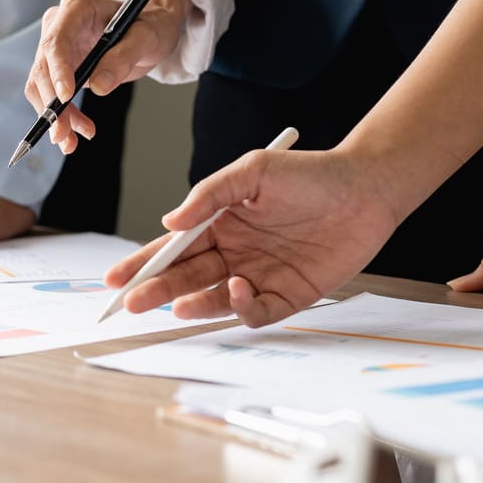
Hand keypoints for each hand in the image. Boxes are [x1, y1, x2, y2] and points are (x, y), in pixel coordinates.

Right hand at [23, 0, 188, 154]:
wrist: (150, 30)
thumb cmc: (151, 24)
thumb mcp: (148, 37)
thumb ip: (124, 57)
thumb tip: (99, 86)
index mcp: (77, 8)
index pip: (57, 40)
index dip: (57, 69)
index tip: (66, 97)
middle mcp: (59, 25)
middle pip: (43, 67)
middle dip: (52, 103)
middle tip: (63, 132)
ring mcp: (57, 48)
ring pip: (41, 86)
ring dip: (54, 116)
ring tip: (71, 140)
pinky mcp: (60, 68)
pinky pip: (51, 95)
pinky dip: (60, 117)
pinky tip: (75, 131)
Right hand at [102, 148, 401, 326]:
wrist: (366, 189)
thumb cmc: (310, 174)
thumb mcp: (252, 171)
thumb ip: (208, 194)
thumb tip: (168, 223)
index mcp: (219, 223)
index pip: (172, 248)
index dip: (142, 264)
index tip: (116, 279)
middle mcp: (235, 253)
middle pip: (186, 277)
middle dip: (157, 290)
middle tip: (134, 302)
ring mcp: (260, 275)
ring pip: (214, 299)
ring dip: (193, 304)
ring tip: (177, 305)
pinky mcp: (290, 295)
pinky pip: (256, 311)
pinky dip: (240, 308)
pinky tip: (236, 290)